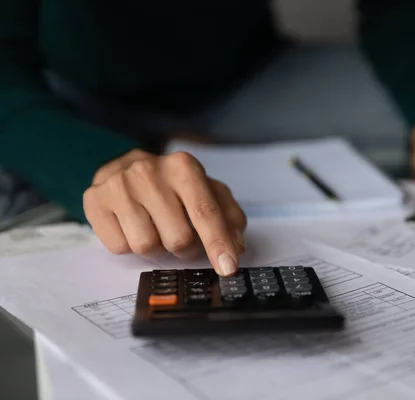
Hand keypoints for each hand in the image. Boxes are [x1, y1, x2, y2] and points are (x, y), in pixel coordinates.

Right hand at [83, 149, 246, 276]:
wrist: (124, 168)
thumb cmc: (173, 186)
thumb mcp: (206, 192)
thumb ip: (228, 217)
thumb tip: (236, 247)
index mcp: (183, 167)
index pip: (205, 212)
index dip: (218, 243)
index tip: (228, 268)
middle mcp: (149, 172)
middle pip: (178, 238)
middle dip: (185, 248)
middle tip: (181, 236)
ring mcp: (118, 185)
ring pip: (147, 246)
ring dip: (157, 247)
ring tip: (154, 227)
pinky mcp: (94, 201)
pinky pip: (120, 247)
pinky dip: (130, 244)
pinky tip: (132, 225)